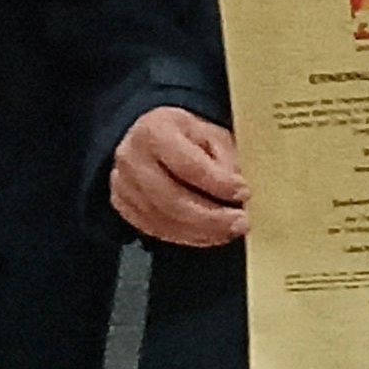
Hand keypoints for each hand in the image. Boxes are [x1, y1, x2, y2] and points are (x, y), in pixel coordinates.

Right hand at [113, 105, 247, 249]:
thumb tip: (238, 190)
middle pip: (172, 200)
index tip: (244, 192)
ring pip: (164, 220)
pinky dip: (189, 237)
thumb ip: (225, 159)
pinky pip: (157, 230)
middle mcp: (132, 159)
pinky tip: (211, 235)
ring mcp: (123, 186)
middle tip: (240, 222)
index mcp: (154, 132)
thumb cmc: (184, 135)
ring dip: (203, 231)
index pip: (188, 165)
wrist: (148, 140)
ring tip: (230, 230)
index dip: (218, 183)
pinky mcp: (125, 207)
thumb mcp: (210, 133)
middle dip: (211, 217)